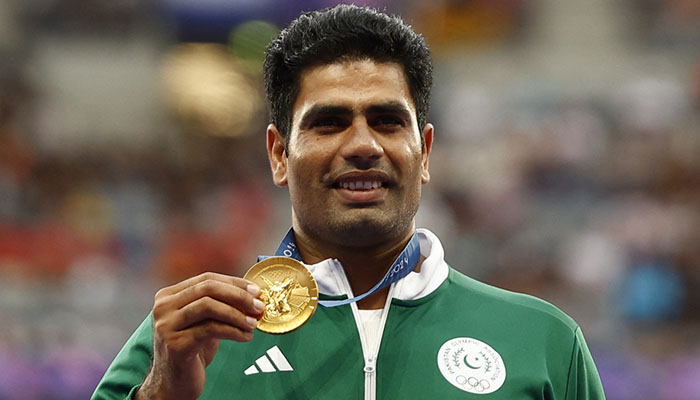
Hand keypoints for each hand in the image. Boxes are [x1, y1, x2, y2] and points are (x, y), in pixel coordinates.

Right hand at [136, 272, 263, 399]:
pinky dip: (233, 331)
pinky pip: (210, 329)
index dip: (234, 283)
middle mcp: (163, 307)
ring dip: (237, 314)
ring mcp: (166, 325)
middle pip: (207, 288)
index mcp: (168, 295)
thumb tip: (253, 293)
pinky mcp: (175, 343)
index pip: (207, 279)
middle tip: (259, 306)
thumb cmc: (192, 349)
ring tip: (253, 324)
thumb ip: (219, 304)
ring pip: (208, 306)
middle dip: (238, 296)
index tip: (256, 291)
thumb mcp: (203, 321)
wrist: (174, 382)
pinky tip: (245, 337)